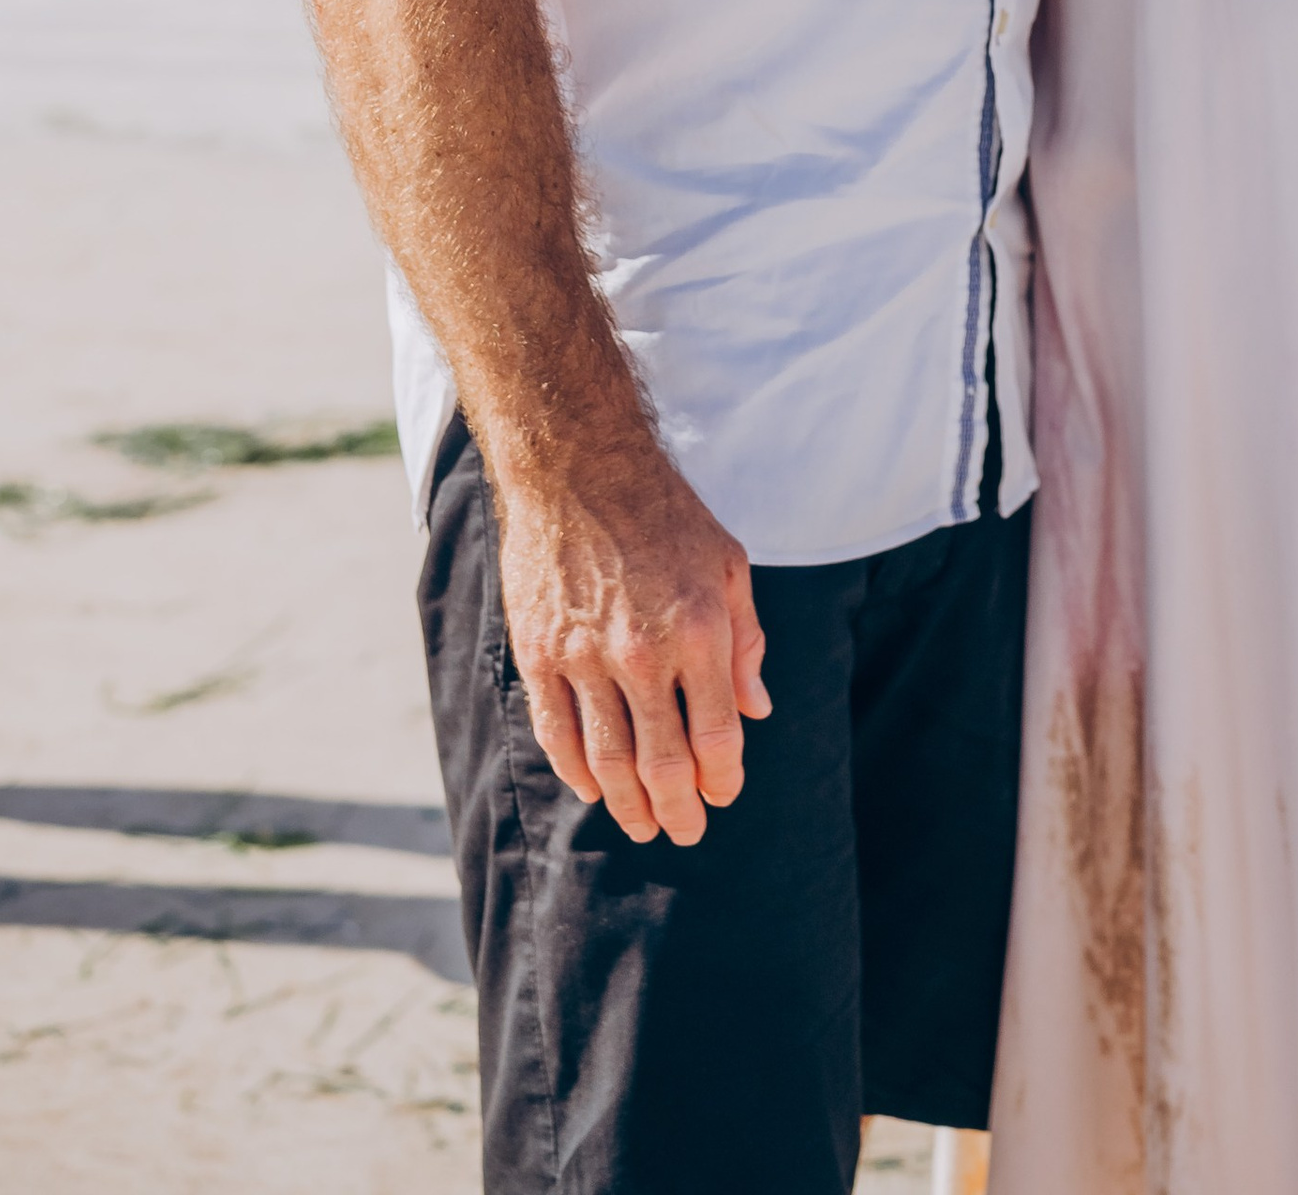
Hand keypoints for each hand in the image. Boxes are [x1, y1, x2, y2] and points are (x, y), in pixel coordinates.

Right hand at [492, 438, 771, 842]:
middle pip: (663, 764)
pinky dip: (575, 772)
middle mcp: (643, 653)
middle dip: (679, 809)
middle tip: (686, 832)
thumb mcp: (728, 563)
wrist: (580, 466)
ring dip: (629, 805)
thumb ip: (746, 641)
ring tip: (644, 826)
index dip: (723, 778)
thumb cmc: (664, 512)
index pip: (716, 736)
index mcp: (700, 630)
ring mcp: (585, 657)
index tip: (724, 794)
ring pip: (608, 761)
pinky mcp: (539, 653)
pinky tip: (593, 788)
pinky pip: (557, 733)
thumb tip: (758, 710)